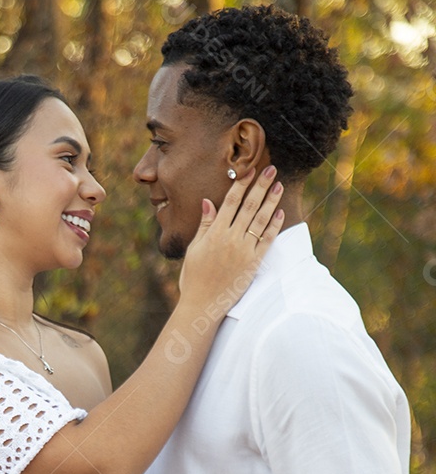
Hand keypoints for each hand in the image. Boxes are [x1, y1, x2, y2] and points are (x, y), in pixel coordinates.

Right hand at [178, 165, 283, 312]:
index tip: (249, 170)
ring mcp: (244, 251)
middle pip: (249, 206)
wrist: (203, 305)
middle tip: (271, 169)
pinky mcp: (253, 264)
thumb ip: (205, 224)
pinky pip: (266, 241)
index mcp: (215, 233)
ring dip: (271, 201)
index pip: (230, 202)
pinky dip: (274, 226)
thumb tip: (208, 201)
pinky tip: (279, 213)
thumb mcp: (194, 248)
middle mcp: (231, 239)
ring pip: (260, 220)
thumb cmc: (194, 277)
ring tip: (279, 186)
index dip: (241, 185)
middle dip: (261, 186)